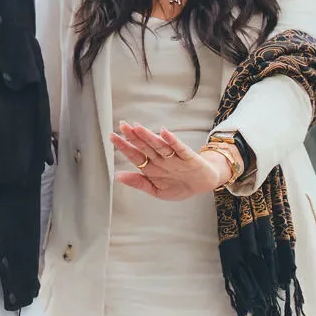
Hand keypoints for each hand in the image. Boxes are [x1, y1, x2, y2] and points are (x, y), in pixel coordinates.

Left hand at [110, 123, 230, 200]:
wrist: (202, 185)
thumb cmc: (179, 186)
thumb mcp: (156, 190)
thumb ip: (138, 183)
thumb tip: (117, 176)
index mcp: (151, 167)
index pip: (135, 155)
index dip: (124, 146)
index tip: (112, 136)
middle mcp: (161, 159)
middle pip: (145, 146)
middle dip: (133, 136)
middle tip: (122, 125)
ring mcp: (174, 157)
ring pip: (159, 145)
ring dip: (149, 136)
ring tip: (138, 128)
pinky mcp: (188, 157)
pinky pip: (179, 148)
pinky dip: (172, 141)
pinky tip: (164, 133)